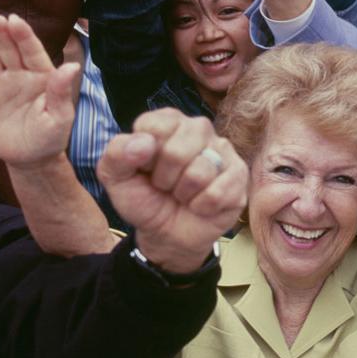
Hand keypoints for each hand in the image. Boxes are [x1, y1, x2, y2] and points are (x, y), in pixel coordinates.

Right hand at [0, 7, 81, 171]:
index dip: (23, 35)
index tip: (13, 20)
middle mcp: (19, 72)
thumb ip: (61, 92)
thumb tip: (72, 67)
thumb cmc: (50, 136)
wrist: (28, 159)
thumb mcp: (60, 117)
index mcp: (42, 74)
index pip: (31, 50)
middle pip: (6, 46)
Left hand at [100, 109, 249, 273]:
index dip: (144, 156)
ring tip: (182, 195)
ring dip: (183, 194)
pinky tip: (200, 204)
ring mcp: (223, 150)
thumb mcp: (116, 179)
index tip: (145, 168)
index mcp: (168, 122)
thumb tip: (144, 142)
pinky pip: (218, 192)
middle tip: (165, 185)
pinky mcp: (239, 175)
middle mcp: (198, 129)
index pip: (155, 126)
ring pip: (200, 172)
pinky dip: (201, 206)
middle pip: (177, 151)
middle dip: (165, 178)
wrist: (167, 234)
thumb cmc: (145, 200)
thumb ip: (117, 154)